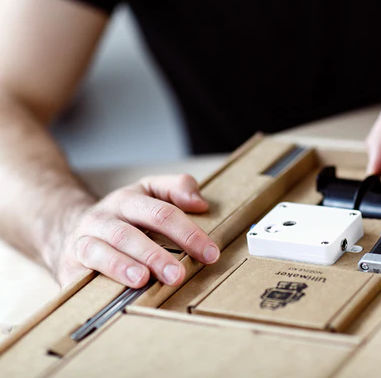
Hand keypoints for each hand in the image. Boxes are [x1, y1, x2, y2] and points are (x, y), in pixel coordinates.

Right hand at [51, 174, 219, 287]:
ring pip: (100, 251)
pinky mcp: (70, 264)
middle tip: (178, 275)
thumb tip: (200, 203)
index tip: (210, 254)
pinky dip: (98, 282)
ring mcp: (84, 240)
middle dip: (156, 255)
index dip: (188, 233)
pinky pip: (81, 274)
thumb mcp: (149, 192)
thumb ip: (177, 188)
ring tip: (142, 280)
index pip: (162, 213)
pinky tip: (115, 294)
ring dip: (122, 266)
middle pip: (130, 234)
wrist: (68, 227)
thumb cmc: (122, 215)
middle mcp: (104, 218)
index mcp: (129, 200)